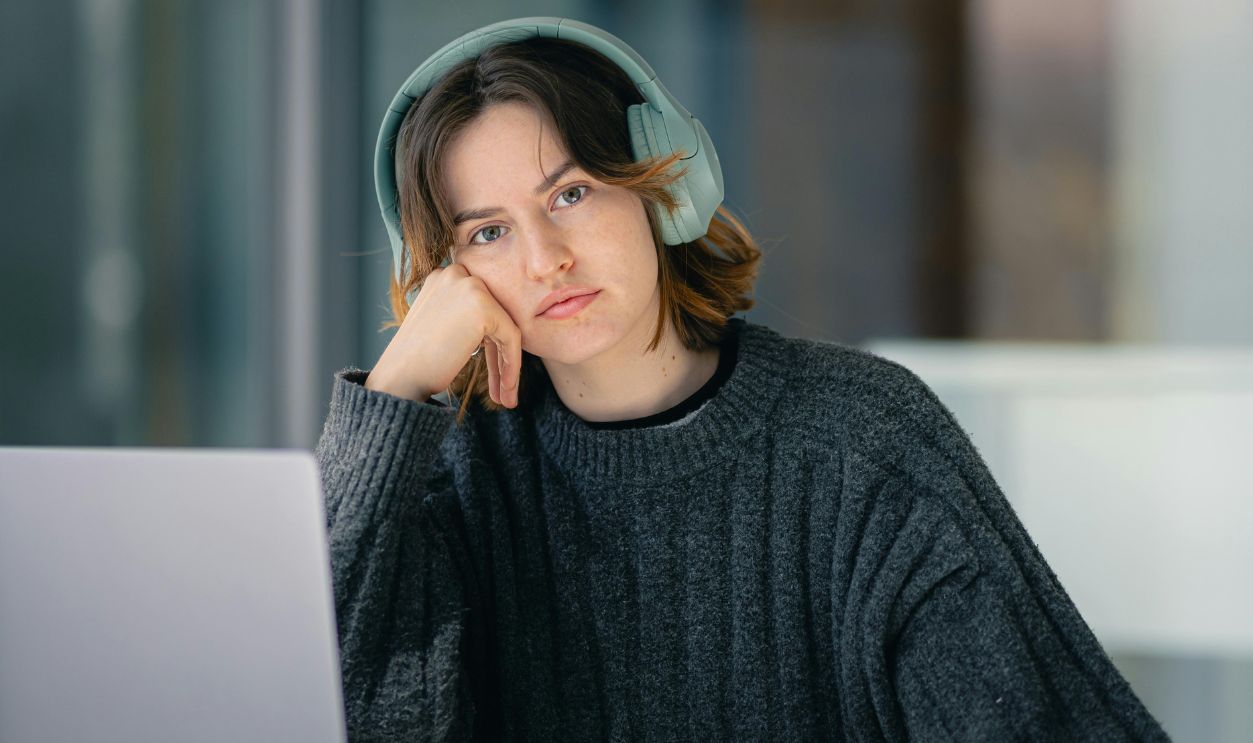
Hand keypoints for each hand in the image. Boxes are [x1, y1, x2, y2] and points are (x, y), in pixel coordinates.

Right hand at [365, 262, 522, 406]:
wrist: (399, 377)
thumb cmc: (416, 360)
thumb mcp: (440, 325)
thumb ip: (463, 316)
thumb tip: (494, 325)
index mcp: (444, 276)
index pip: (482, 306)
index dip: (490, 342)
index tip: (496, 373)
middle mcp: (456, 273)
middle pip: (496, 315)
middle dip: (501, 353)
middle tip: (504, 388)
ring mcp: (470, 286)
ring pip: (506, 327)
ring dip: (508, 363)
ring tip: (506, 396)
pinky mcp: (483, 306)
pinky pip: (511, 337)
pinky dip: (511, 365)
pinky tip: (506, 390)